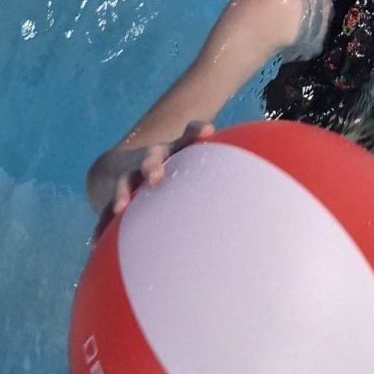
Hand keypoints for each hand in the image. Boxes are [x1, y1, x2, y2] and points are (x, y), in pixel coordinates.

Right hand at [89, 121, 214, 238]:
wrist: (124, 168)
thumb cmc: (179, 175)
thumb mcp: (198, 169)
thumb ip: (226, 175)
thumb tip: (275, 196)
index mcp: (176, 151)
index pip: (189, 135)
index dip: (197, 131)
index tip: (209, 132)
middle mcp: (152, 160)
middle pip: (152, 157)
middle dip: (152, 165)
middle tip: (156, 177)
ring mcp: (130, 178)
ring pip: (125, 183)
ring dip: (123, 194)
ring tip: (122, 208)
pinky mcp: (114, 198)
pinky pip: (106, 212)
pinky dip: (103, 225)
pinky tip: (98, 241)